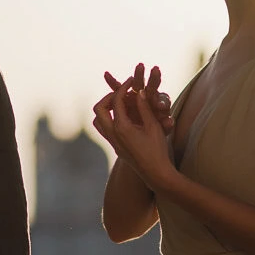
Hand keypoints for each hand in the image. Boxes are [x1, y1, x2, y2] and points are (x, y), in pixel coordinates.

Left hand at [96, 73, 175, 189]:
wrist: (155, 173)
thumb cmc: (157, 149)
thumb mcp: (153, 126)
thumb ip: (144, 107)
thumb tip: (138, 92)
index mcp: (122, 127)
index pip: (116, 101)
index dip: (123, 88)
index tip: (131, 81)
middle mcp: (112, 134)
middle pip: (99, 108)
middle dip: (109, 97)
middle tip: (122, 92)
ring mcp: (112, 141)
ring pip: (97, 120)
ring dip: (105, 109)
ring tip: (119, 103)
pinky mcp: (115, 146)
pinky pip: (103, 129)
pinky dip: (108, 118)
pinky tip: (122, 117)